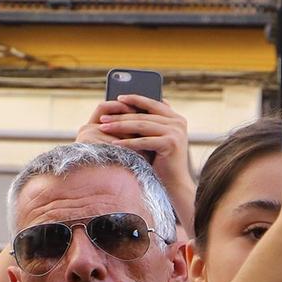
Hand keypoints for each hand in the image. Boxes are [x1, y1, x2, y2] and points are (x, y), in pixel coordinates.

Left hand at [79, 95, 195, 226]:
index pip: (154, 103)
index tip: (118, 98)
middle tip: (103, 118)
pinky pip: (144, 141)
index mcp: (177, 118)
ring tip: (103, 127)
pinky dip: (128, 142)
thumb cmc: (161, 161)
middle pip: (144, 115)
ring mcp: (176, 132)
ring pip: (142, 125)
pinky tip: (114, 144)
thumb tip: (127, 108)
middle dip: (121, 116)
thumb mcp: (156, 138)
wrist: (174, 183)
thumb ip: (150, 124)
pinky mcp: (171, 144)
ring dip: (120, 126)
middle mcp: (179, 123)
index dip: (136, 99)